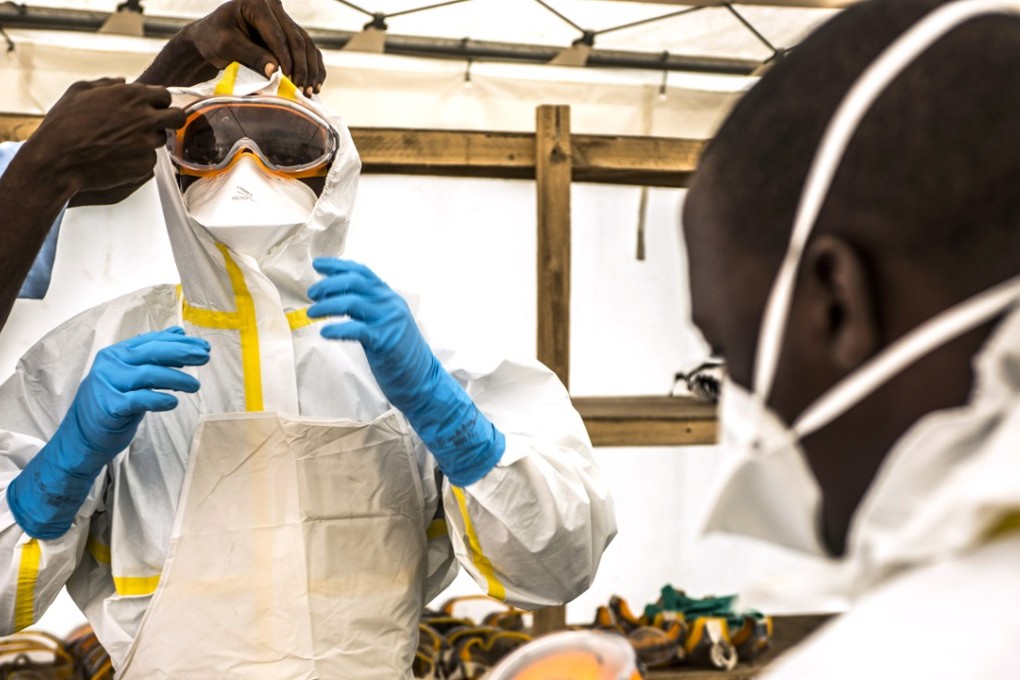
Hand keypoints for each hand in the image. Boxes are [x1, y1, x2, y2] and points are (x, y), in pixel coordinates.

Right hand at [6, 328, 209, 538]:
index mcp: (116, 354)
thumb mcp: (130, 376)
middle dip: (182, 353)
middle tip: (205, 357)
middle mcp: (110, 365)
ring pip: (149, 374)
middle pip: (151, 354)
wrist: (82, 436)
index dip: (178, 342)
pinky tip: (173, 402)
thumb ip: (152, 356)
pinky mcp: (109, 407)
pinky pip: (139, 400)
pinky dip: (159, 399)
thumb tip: (179, 333)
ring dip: (177, 379)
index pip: (151, 342)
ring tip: (195, 386)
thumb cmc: (111, 403)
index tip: (202, 346)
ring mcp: (107, 385)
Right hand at [16, 78, 183, 205]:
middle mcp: (146, 118)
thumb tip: (123, 81)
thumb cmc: (64, 124)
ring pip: (161, 139)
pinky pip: (150, 159)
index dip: (158, 101)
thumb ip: (107, 84)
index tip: (153, 106)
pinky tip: (118, 157)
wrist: (57, 160)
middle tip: (157, 124)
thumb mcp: (79, 91)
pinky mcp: (145, 164)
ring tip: (123, 142)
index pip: (164, 95)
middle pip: (177, 117)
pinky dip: (138, 158)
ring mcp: (147, 143)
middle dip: (169, 119)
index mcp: (132, 96)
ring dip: (148, 139)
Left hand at [184, 0, 324, 94]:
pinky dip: (313, 67)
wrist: (212, 37)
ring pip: (307, 45)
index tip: (288, 79)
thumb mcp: (228, 46)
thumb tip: (275, 71)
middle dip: (301, 67)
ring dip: (311, 70)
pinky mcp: (290, 33)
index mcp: (256, 2)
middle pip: (297, 39)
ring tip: (310, 91)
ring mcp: (284, 19)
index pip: (277, 34)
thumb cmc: (215, 38)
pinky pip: (308, 49)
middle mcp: (274, 7)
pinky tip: (315, 84)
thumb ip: (251, 56)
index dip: (285, 58)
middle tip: (301, 89)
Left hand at [308, 259, 503, 486]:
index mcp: (390, 297)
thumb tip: (339, 297)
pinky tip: (325, 332)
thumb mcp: (387, 323)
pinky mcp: (385, 340)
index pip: (362, 272)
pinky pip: (355, 328)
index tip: (317, 265)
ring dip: (327, 305)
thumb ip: (370, 308)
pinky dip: (337, 328)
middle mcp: (391, 303)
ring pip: (352, 302)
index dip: (338, 266)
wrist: (422, 380)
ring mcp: (389, 321)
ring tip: (312, 312)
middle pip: (354, 282)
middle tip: (312, 294)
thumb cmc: (399, 354)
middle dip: (328, 285)